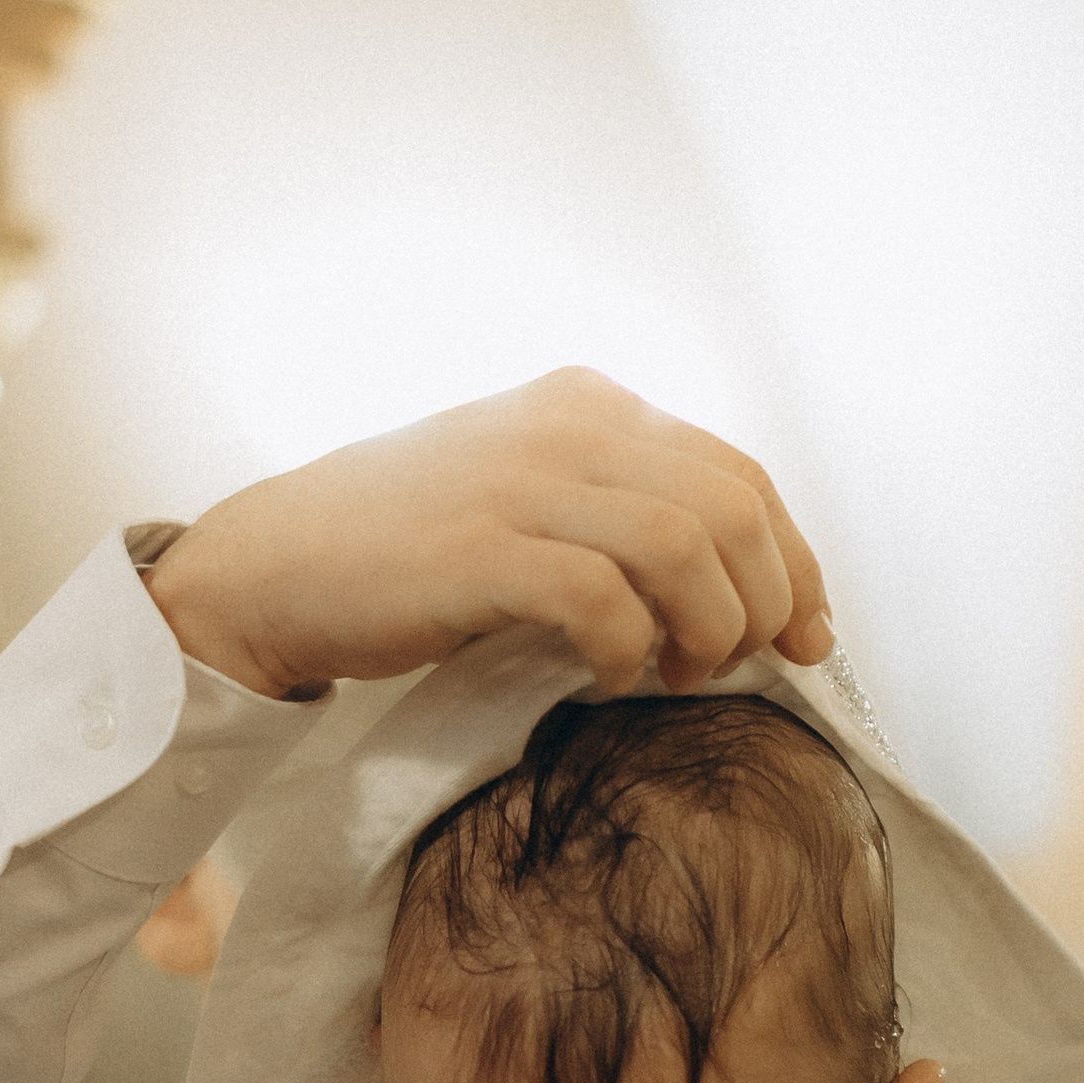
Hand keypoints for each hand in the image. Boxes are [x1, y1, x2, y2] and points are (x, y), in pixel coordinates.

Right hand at [143, 373, 833, 700]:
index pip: (740, 475)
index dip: (795, 564)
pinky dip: (629, 651)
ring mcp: (522, 480)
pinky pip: (604, 599)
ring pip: (687, 546)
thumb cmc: (411, 551)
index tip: (808, 637)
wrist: (275, 566)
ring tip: (677, 676)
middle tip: (740, 667)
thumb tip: (739, 588)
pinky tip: (611, 679)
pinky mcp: (481, 548)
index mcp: (589, 403)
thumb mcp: (530, 496)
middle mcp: (566, 424)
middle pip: (733, 509)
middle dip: (766, 603)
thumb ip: (621, 512)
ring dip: (708, 629)